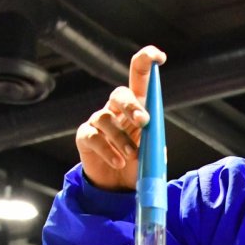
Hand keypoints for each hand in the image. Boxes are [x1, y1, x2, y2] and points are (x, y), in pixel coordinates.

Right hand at [76, 45, 166, 190]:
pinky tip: (118, 162)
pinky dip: (108, 150)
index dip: (146, 61)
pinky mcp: (85, 136)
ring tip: (132, 155)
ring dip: (122, 138)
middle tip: (143, 121)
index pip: (139, 76)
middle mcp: (116, 109)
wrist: (117, 186)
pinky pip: (93, 137)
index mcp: (137, 106)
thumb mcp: (152, 153)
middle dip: (132, 106)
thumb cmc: (137, 163)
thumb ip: (155, 143)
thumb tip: (156, 142)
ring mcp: (98, 121)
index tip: (159, 57)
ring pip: (106, 119)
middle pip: (120, 94)